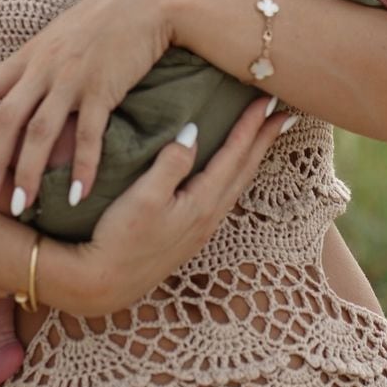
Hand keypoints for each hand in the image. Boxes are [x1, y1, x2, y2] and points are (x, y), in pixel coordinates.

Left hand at [0, 0, 180, 212]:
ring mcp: (73, 77)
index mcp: (31, 54)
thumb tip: (27, 88)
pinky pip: (88, 133)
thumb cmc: (107, 17)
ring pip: (40, 132)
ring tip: (22, 208)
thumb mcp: (63, 34)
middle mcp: (44, 66)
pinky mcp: (104, 87)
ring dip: (28, 173)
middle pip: (6, 120)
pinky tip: (78, 195)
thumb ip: (42, 61)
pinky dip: (82, 166)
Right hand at [49, 95, 291, 315]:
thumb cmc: (120, 238)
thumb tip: (194, 132)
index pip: (234, 155)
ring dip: (252, 158)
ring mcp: (200, 229)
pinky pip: (224, 196)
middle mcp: (208, 216)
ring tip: (263, 139)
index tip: (268, 102)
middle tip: (284, 115)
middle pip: (244, 170)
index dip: (251, 126)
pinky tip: (230, 174)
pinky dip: (235, 176)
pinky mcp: (188, 236)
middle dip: (264, 140)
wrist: (102, 284)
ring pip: (236, 184)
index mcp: (201, 202)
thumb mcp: (144, 196)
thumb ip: (171, 163)